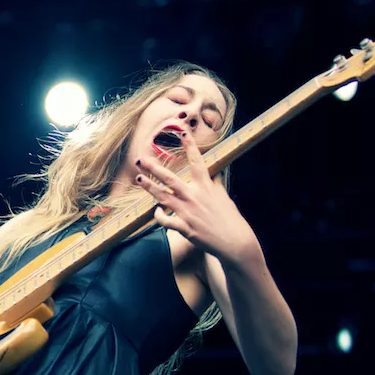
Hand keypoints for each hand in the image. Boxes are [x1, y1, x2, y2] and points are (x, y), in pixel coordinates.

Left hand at [135, 132, 260, 264]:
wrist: (236, 243)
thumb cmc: (230, 219)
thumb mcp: (224, 197)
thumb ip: (215, 183)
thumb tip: (215, 170)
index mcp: (206, 187)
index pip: (196, 161)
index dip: (189, 145)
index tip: (182, 131)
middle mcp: (195, 197)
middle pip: (170, 179)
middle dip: (153, 168)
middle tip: (140, 160)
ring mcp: (188, 213)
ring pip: (163, 197)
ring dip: (149, 188)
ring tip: (139, 179)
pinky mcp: (185, 228)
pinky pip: (166, 220)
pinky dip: (159, 215)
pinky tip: (155, 211)